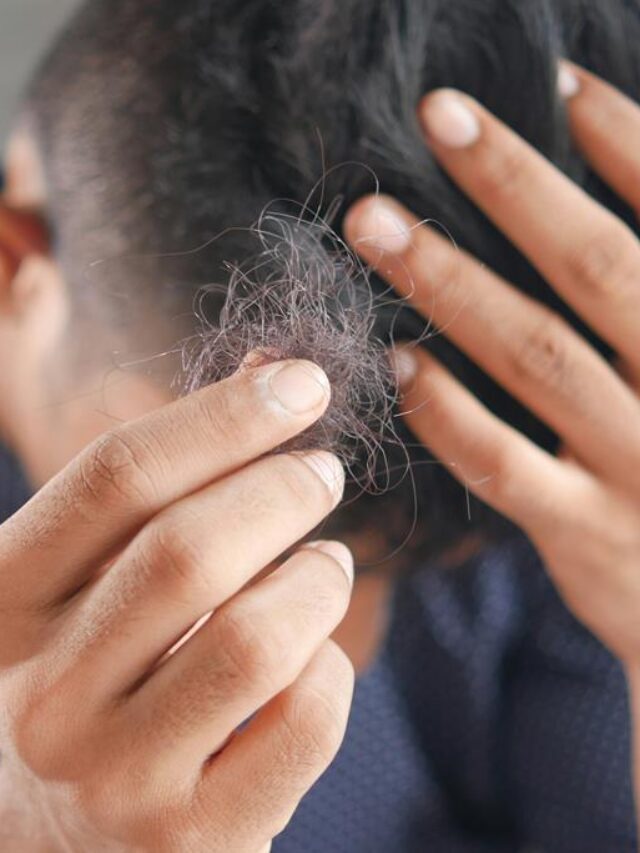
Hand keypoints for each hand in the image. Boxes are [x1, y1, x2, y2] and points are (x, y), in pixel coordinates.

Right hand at [0, 360, 353, 851]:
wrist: (43, 841)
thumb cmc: (79, 683)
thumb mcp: (79, 586)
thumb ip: (158, 489)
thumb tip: (268, 373)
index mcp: (2, 603)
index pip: (116, 477)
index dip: (223, 416)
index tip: (301, 384)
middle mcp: (43, 694)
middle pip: (188, 550)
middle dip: (283, 489)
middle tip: (322, 472)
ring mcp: (114, 779)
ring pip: (255, 639)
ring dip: (318, 580)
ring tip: (328, 564)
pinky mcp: (191, 843)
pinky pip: (302, 724)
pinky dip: (331, 670)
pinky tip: (315, 658)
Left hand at [345, 64, 639, 669]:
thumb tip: (608, 193)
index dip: (626, 142)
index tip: (556, 81)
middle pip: (596, 267)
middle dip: (515, 185)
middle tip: (438, 116)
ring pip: (538, 355)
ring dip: (450, 284)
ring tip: (374, 226)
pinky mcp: (588, 535)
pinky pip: (504, 465)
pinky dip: (448, 413)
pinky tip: (398, 364)